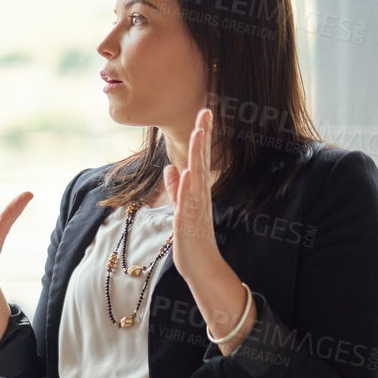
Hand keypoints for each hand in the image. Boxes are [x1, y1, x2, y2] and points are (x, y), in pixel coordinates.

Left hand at [161, 109, 225, 284]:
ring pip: (197, 175)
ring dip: (198, 155)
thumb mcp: (181, 207)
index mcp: (198, 190)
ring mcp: (196, 207)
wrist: (200, 265)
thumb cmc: (192, 237)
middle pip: (202, 160)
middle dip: (203, 136)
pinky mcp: (189, 221)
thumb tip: (171, 168)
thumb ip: (176, 187)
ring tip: (198, 133)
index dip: (201, 135)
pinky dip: (187, 186)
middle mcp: (200, 195)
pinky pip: (188, 201)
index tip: (204, 113)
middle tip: (206, 111)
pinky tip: (187, 171)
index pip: (200, 157)